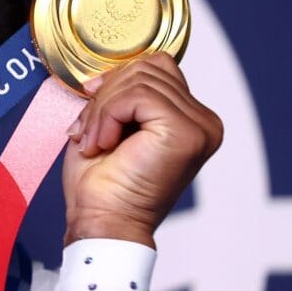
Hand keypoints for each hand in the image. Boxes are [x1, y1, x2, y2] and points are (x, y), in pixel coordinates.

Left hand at [62, 53, 222, 247]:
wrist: (102, 222)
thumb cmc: (101, 184)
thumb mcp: (108, 124)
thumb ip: (119, 94)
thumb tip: (105, 72)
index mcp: (190, 119)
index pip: (156, 68)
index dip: (116, 82)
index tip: (92, 111)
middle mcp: (203, 122)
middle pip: (148, 69)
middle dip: (106, 96)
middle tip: (88, 133)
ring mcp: (198, 127)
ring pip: (140, 80)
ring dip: (103, 109)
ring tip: (95, 142)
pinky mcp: (184, 132)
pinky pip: (138, 96)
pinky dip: (108, 115)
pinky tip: (103, 144)